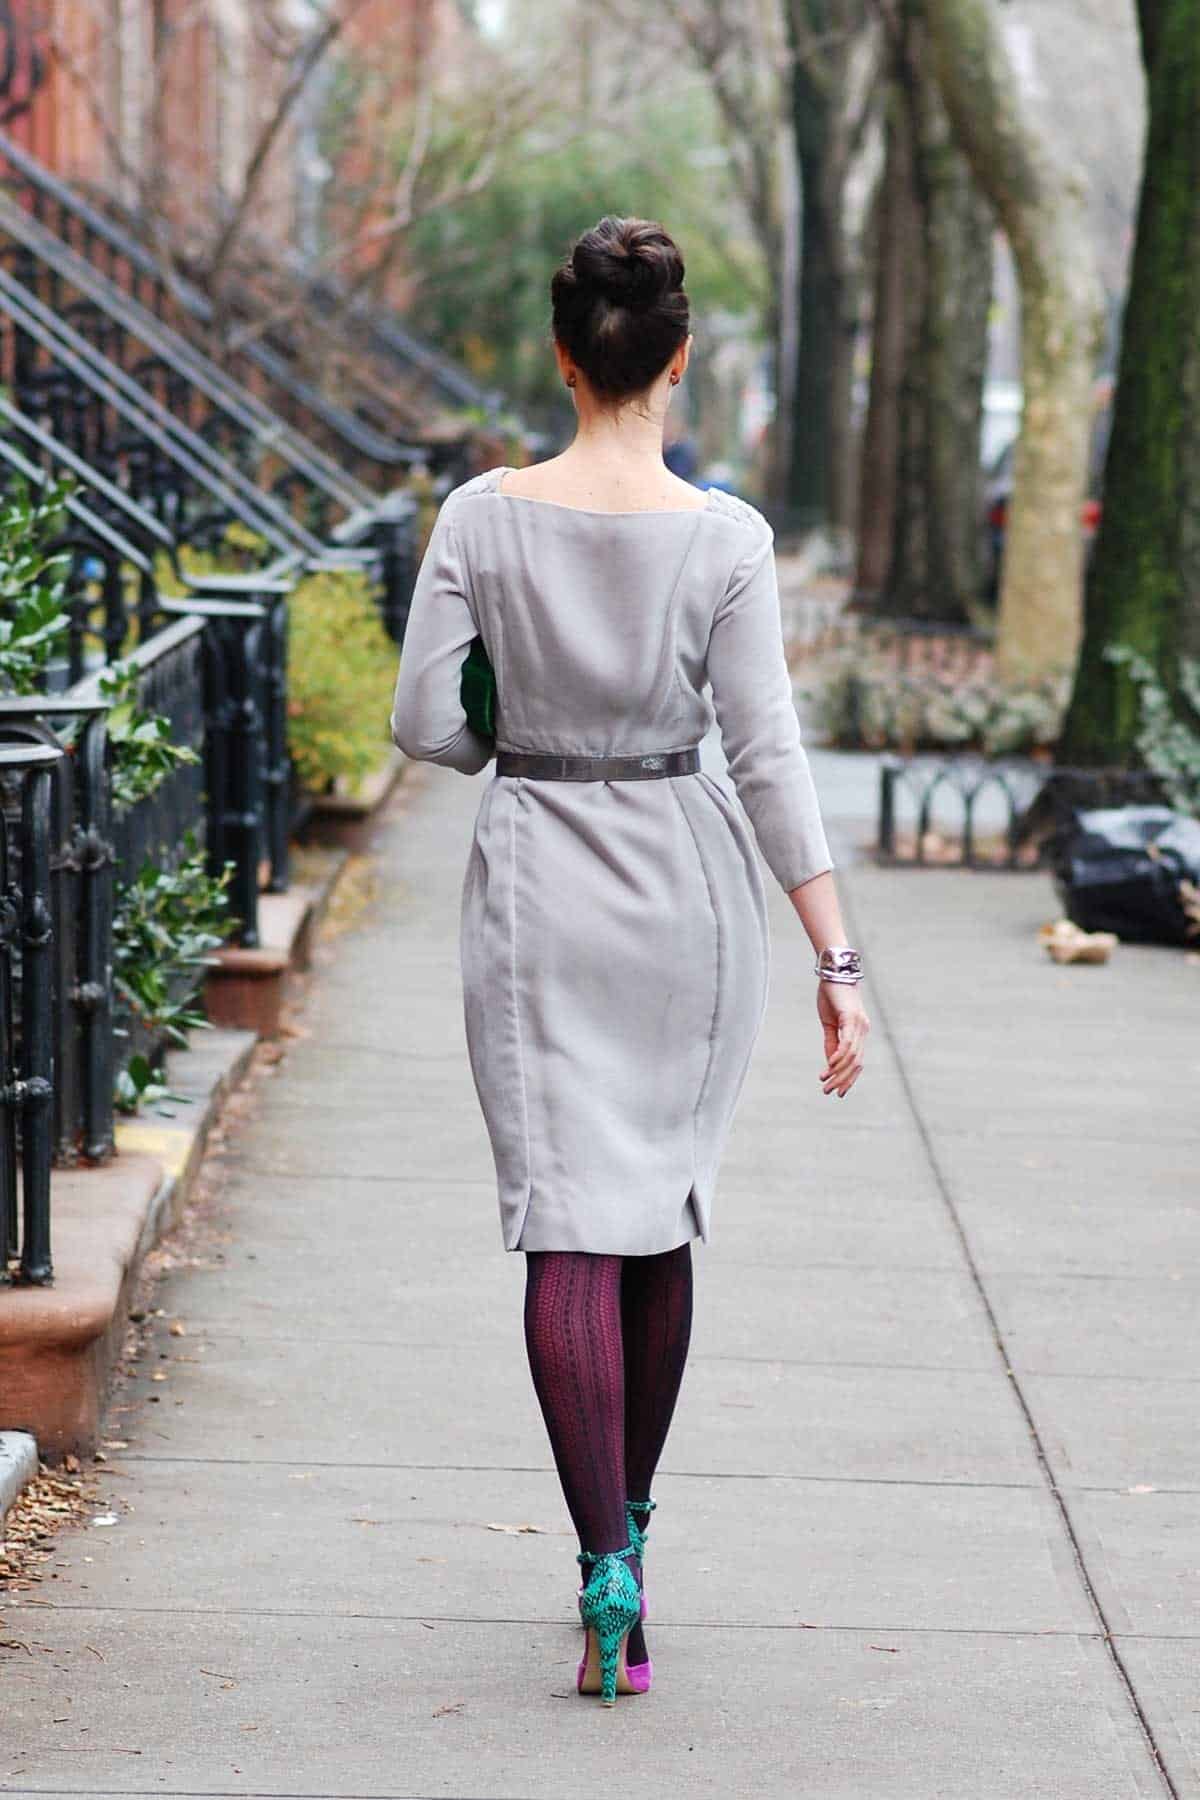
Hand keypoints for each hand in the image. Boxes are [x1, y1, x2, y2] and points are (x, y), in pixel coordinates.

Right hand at [817, 980, 869, 1097]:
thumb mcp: (829, 1023)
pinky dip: (838, 1057)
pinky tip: (830, 1066)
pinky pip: (847, 1043)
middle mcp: (863, 1030)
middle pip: (856, 1064)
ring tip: (825, 1083)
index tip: (839, 1092)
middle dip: (843, 1081)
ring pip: (852, 1057)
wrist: (833, 971)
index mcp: (859, 1032)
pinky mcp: (851, 1018)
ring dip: (838, 1073)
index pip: (857, 1062)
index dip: (849, 1079)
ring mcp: (859, 1025)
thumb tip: (831, 1063)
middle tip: (829, 1093)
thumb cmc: (831, 995)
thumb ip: (831, 1042)